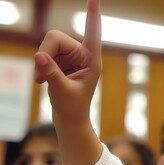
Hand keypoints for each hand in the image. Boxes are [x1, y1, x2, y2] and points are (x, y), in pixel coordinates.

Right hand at [34, 0, 100, 124]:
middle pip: (56, 37)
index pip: (93, 33)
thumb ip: (51, 73)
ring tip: (41, 81)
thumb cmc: (72, 107)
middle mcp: (82, 55)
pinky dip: (39, 65)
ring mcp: (70, 56)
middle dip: (44, 52)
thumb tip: (39, 56)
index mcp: (92, 60)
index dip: (92, 15)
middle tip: (40, 75)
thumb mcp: (62, 91)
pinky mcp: (59, 60)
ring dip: (40, 62)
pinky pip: (43, 52)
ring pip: (47, 44)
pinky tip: (41, 80)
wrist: (70, 118)